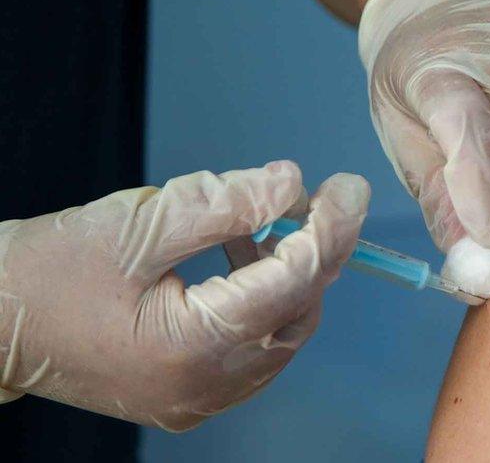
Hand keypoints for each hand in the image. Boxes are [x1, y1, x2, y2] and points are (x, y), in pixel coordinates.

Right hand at [0, 162, 368, 430]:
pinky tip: (239, 258)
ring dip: (288, 275)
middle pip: (296, 313)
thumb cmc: (46, 271)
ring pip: (281, 333)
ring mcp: (200, 399)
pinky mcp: (190, 394)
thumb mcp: (138, 221)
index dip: (330, 229)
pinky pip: (252, 347)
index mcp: (193, 348)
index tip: (349, 186)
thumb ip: (224, 202)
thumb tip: (293, 183)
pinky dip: (260, 300)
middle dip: (315, 253)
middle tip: (312, 201)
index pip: (292, 283)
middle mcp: (207, 387)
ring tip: (261, 225)